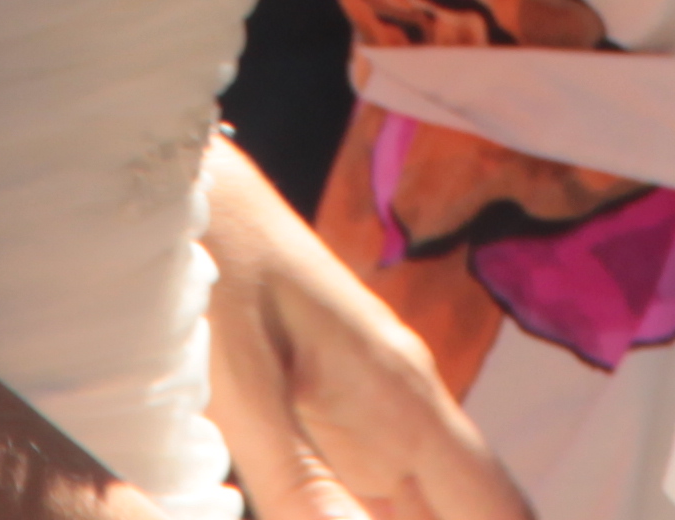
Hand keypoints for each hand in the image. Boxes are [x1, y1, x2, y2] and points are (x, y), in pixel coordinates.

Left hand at [205, 147, 526, 519]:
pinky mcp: (333, 414)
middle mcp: (406, 411)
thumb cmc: (210, 268)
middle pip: (470, 513)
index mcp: (403, 401)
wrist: (178, 187)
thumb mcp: (242, 386)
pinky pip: (380, 495)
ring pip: (425, 509)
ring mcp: (373, 413)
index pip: (496, 508)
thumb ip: (300, 484)